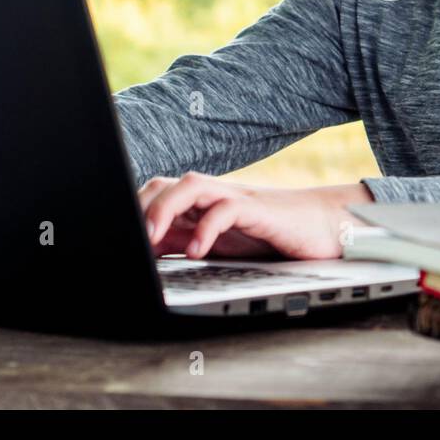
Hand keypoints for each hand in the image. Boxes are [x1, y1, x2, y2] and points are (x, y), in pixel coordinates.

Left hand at [136, 172, 372, 259]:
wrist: (326, 228)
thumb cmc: (272, 238)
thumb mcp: (222, 246)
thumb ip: (185, 244)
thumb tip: (145, 256)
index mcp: (202, 205)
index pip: (155, 194)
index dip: (131, 211)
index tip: (114, 238)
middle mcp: (214, 196)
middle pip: (166, 183)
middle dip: (140, 206)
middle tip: (127, 238)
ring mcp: (236, 199)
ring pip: (191, 185)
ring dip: (164, 209)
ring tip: (150, 238)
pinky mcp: (259, 211)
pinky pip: (228, 209)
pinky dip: (207, 228)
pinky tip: (197, 252)